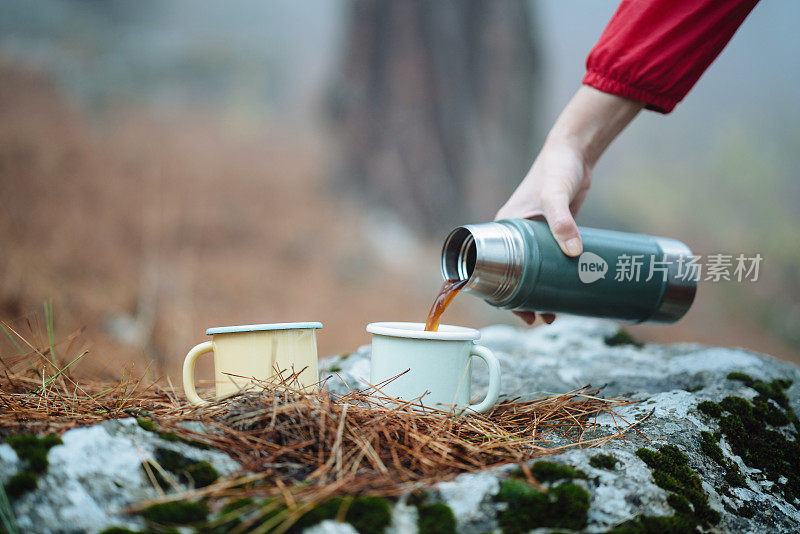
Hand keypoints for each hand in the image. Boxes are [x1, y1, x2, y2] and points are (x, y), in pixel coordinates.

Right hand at [495, 86, 643, 325]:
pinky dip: (553, 280)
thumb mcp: (556, 196)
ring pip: (531, 273)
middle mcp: (514, 235)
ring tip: (552, 316)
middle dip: (522, 300)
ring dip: (539, 294)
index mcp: (504, 228)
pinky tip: (566, 293)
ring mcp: (533, 236)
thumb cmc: (556, 169)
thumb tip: (574, 252)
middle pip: (512, 276)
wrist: (574, 151)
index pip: (491, 267)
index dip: (499, 293)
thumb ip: (563, 222)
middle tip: (539, 319)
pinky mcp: (552, 233)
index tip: (515, 310)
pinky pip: (549, 263)